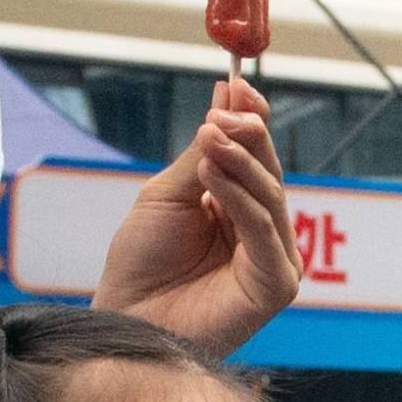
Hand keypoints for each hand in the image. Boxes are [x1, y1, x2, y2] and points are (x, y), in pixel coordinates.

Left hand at [94, 79, 299, 359]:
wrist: (125, 315)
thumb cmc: (141, 262)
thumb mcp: (169, 194)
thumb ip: (203, 154)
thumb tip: (228, 97)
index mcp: (239, 209)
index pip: (256, 158)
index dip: (251, 121)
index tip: (238, 86)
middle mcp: (262, 232)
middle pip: (269, 172)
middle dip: (249, 135)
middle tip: (226, 110)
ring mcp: (273, 259)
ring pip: (270, 197)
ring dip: (241, 161)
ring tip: (210, 136)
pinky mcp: (276, 285)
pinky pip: (264, 231)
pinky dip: (240, 199)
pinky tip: (211, 176)